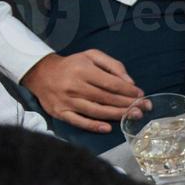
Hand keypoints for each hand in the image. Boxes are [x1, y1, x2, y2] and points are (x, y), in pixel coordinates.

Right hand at [21, 51, 142, 134]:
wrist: (41, 73)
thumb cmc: (73, 65)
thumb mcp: (91, 56)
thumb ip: (113, 65)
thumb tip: (130, 82)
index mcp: (83, 70)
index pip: (111, 83)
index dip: (128, 91)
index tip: (140, 95)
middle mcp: (75, 86)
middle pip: (106, 98)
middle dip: (128, 104)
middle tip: (143, 108)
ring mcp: (67, 101)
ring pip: (96, 111)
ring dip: (117, 115)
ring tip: (133, 116)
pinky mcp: (60, 112)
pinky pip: (79, 121)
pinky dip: (93, 126)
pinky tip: (108, 128)